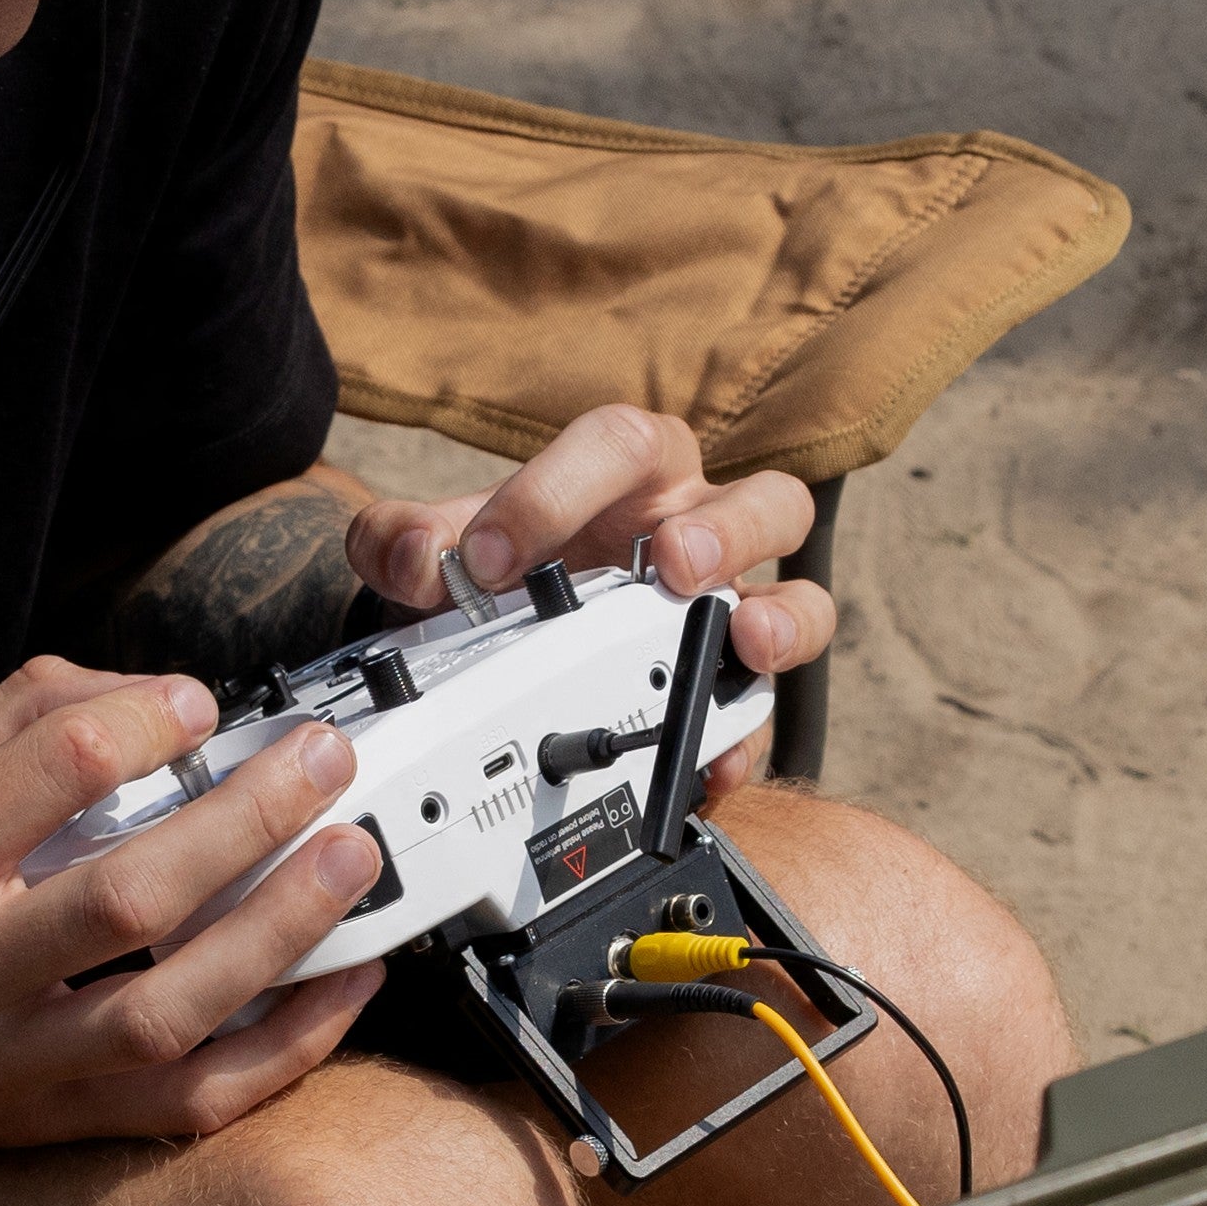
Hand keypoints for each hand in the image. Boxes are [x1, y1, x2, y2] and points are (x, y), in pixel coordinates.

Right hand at [0, 655, 390, 1176]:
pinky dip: (284, 1048)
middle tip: (319, 762)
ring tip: (351, 857)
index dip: (144, 724)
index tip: (195, 703)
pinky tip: (343, 981)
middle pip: (129, 897)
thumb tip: (148, 695)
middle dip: (248, 819)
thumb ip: (12, 729)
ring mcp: (5, 1067)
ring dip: (282, 932)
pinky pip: (190, 1101)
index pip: (51, 777)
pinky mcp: (49, 1125)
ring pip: (171, 1011)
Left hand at [340, 403, 833, 688]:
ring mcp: (729, 606)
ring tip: (742, 643)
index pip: (616, 445)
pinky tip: (709, 760)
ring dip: (779, 618)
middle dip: (725, 531)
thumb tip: (407, 555)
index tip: (490, 557)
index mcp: (626, 472)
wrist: (514, 631)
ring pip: (800, 593)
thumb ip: (406, 539)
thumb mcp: (449, 547)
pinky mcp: (731, 683)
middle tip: (674, 564)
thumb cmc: (507, 566)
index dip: (557, 490)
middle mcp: (696, 526)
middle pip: (762, 500)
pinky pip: (766, 707)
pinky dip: (741, 736)